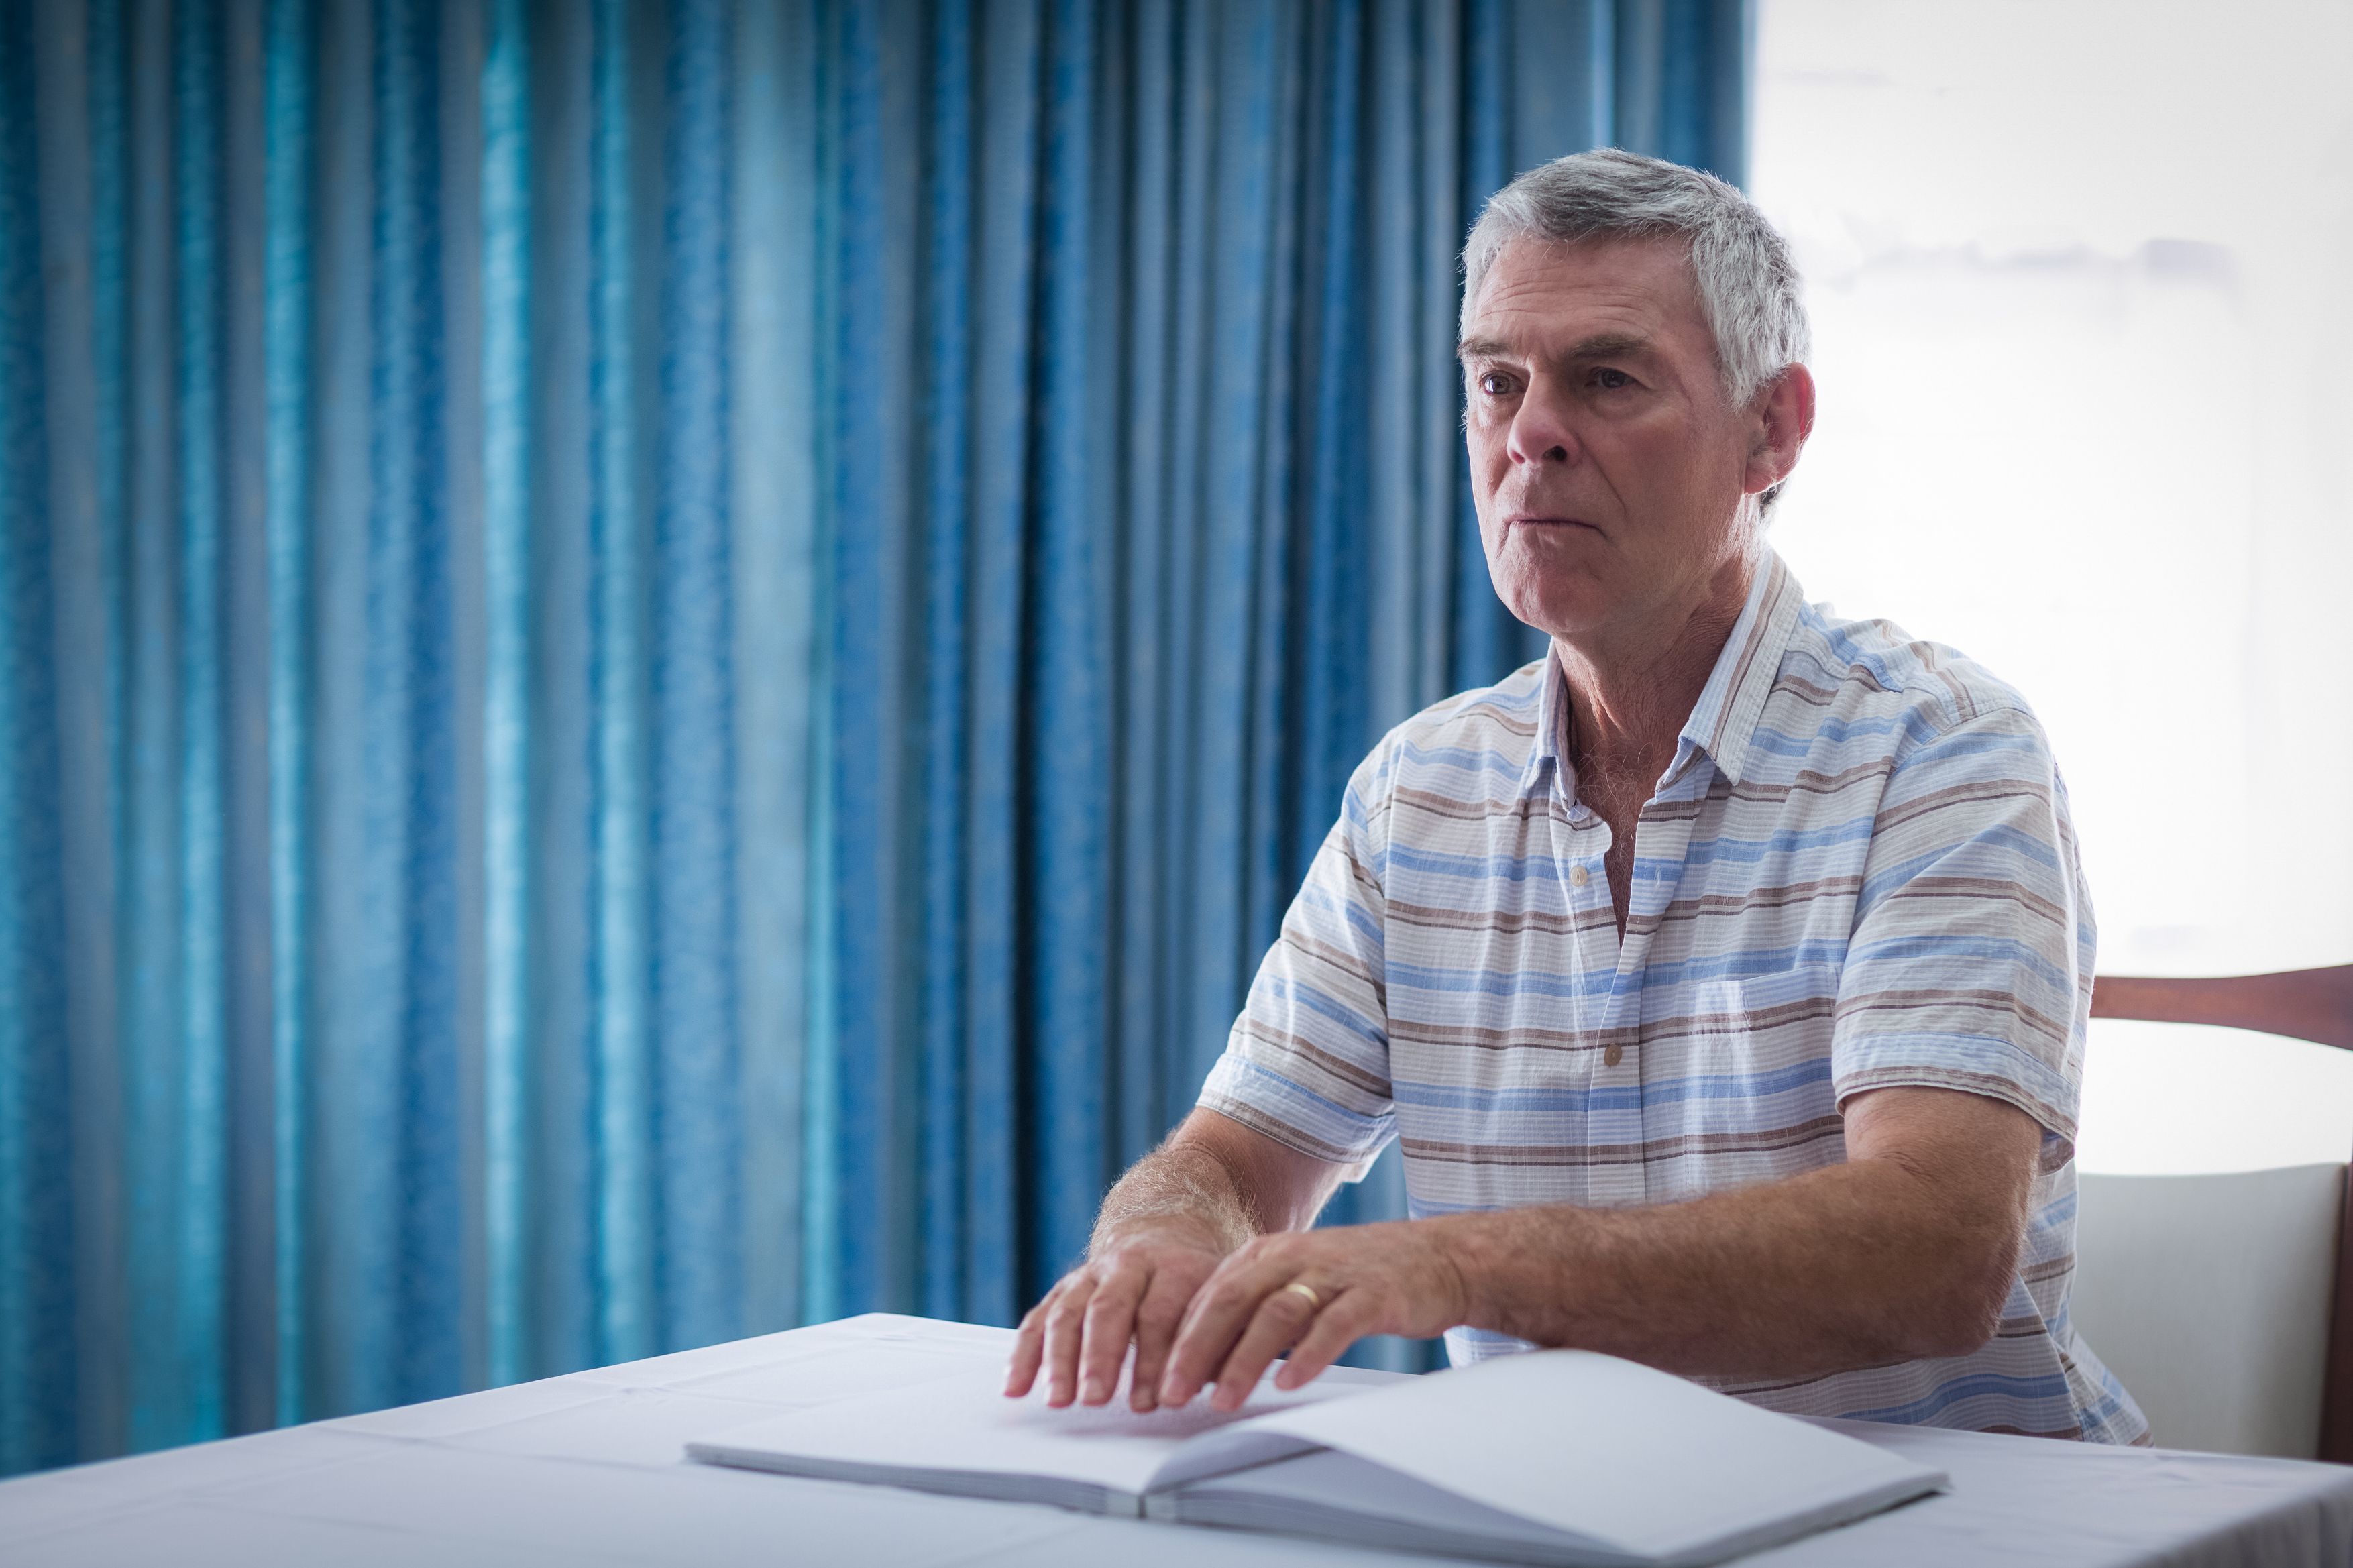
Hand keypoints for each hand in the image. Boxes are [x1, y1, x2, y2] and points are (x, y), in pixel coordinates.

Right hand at [1002, 1226, 1228, 1411]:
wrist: (1165, 1227)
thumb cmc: (1197, 1279)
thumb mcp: (1220, 1297)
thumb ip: (1221, 1339)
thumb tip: (1226, 1385)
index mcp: (1174, 1266)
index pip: (1162, 1313)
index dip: (1156, 1359)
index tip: (1154, 1400)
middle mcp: (1129, 1265)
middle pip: (1109, 1309)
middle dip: (1101, 1357)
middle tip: (1097, 1398)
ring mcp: (1091, 1274)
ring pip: (1069, 1312)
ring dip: (1060, 1360)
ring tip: (1059, 1400)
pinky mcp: (1064, 1288)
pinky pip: (1038, 1318)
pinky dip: (1024, 1353)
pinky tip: (1016, 1386)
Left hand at [1157, 1220, 1471, 1410]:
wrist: (1436, 1257)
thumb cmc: (1356, 1278)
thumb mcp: (1295, 1284)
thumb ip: (1251, 1313)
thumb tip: (1198, 1363)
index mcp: (1266, 1254)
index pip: (1209, 1295)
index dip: (1177, 1338)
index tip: (1152, 1380)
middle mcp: (1293, 1256)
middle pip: (1230, 1300)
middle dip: (1195, 1349)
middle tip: (1170, 1393)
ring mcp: (1333, 1274)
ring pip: (1275, 1314)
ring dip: (1242, 1360)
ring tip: (1220, 1400)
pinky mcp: (1372, 1294)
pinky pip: (1334, 1325)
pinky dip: (1308, 1355)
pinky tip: (1289, 1384)